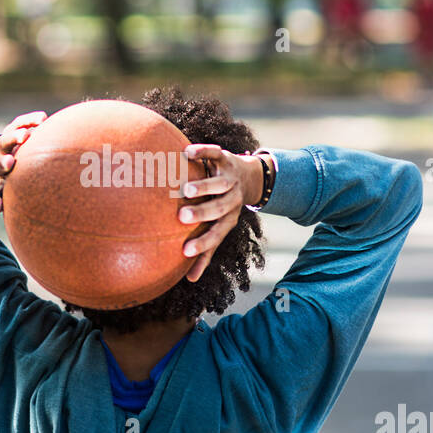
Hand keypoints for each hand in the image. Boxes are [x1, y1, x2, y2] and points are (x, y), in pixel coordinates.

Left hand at [0, 111, 47, 212]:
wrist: (13, 152)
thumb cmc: (29, 181)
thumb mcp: (30, 195)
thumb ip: (40, 206)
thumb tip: (63, 228)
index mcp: (3, 183)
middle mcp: (3, 164)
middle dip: (2, 164)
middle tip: (10, 162)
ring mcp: (7, 144)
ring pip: (6, 140)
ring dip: (15, 138)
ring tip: (27, 135)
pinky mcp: (15, 128)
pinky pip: (20, 122)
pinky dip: (28, 121)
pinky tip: (42, 119)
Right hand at [177, 145, 267, 282]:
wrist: (250, 177)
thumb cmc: (224, 208)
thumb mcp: (219, 228)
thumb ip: (205, 251)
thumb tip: (189, 281)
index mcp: (228, 219)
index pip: (216, 234)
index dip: (203, 244)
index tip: (185, 251)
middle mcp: (231, 199)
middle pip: (219, 208)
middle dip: (203, 213)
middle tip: (183, 216)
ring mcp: (228, 179)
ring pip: (219, 184)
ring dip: (205, 187)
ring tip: (186, 189)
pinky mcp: (224, 158)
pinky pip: (215, 154)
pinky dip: (203, 152)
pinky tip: (187, 152)